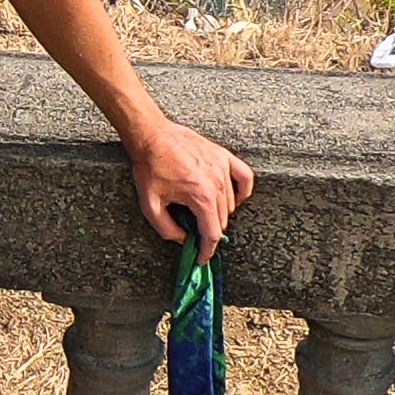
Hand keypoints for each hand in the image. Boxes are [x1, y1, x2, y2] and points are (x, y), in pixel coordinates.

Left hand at [127, 112, 251, 255]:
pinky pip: (245, 177)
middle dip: (208, 230)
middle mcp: (216, 183)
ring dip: (218, 213)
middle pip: (222, 220)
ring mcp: (222, 168)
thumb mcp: (150, 204)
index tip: (201, 258)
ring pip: (231, 203)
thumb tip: (183, 239)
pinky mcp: (223, 156)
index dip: (207, 250)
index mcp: (200, 196)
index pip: (213, 233)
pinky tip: (234, 198)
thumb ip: (167, 229)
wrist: (151, 136)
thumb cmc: (150, 167)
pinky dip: (242, 191)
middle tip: (193, 231)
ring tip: (200, 211)